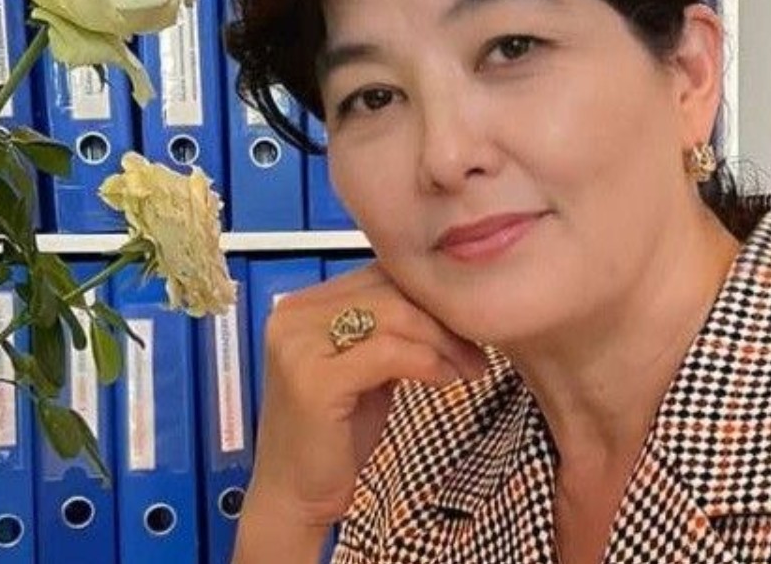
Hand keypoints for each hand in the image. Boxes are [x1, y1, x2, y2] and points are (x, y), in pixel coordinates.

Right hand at [243, 262, 488, 529]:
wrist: (295, 495)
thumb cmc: (334, 434)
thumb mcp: (366, 368)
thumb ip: (389, 329)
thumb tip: (445, 301)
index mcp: (301, 305)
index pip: (378, 274)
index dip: (429, 294)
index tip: (467, 324)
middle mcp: (292, 315)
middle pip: (388, 290)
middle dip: (443, 317)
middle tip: (477, 349)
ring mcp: (299, 345)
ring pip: (394, 316)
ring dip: (443, 341)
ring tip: (470, 367)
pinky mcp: (314, 379)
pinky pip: (389, 353)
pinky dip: (429, 363)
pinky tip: (449, 380)